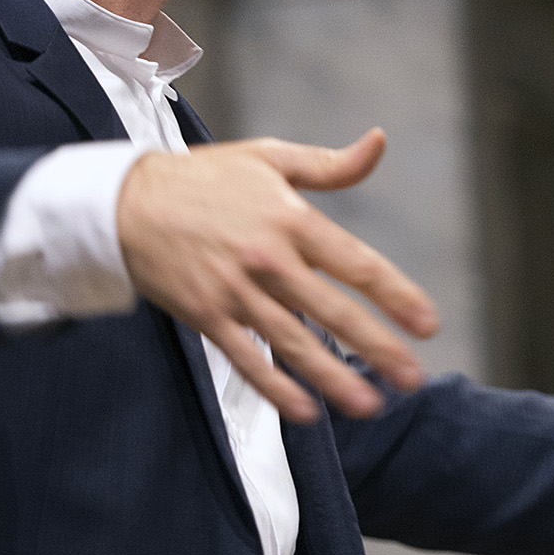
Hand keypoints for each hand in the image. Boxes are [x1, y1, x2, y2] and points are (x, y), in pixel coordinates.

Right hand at [116, 127, 438, 423]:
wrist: (125, 202)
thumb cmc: (205, 178)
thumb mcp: (269, 158)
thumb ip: (329, 164)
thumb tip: (378, 143)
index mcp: (290, 219)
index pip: (355, 263)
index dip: (395, 295)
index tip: (428, 324)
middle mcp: (268, 259)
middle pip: (332, 312)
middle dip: (377, 348)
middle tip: (413, 379)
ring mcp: (235, 292)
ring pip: (293, 343)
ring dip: (332, 378)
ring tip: (369, 405)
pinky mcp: (206, 316)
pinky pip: (246, 358)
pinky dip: (275, 387)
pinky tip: (305, 411)